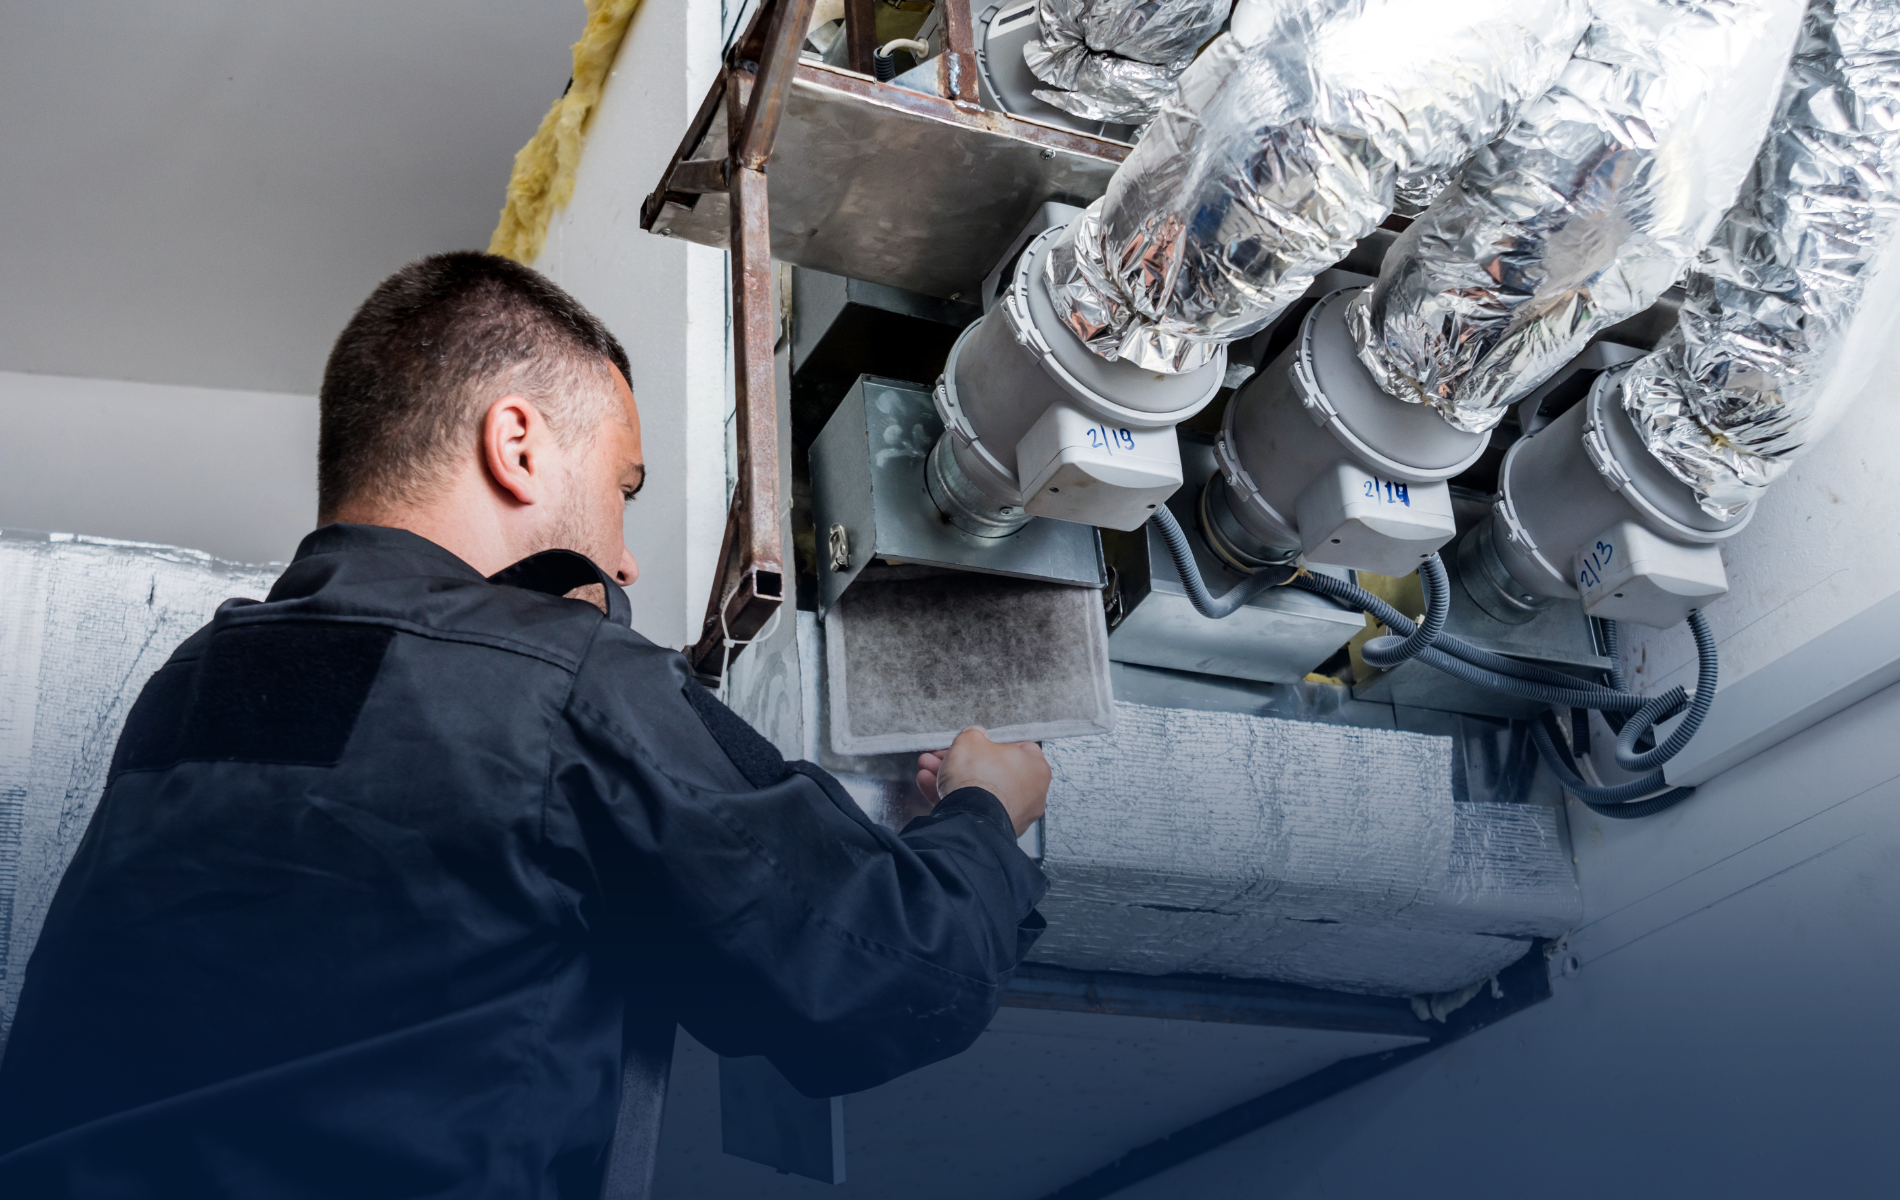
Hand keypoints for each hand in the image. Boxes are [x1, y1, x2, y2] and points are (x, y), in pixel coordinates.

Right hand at [916, 726, 1049, 836]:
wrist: (969, 820)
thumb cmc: (980, 779)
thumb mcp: (970, 741)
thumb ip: (973, 734)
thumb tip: (975, 734)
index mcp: (1035, 767)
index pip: (1018, 747)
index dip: (992, 742)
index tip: (975, 741)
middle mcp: (1030, 794)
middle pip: (992, 769)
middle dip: (963, 761)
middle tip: (944, 754)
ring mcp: (1013, 814)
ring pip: (979, 790)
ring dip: (952, 777)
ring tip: (928, 768)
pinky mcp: (993, 829)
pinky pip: (973, 808)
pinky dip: (952, 798)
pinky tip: (928, 785)